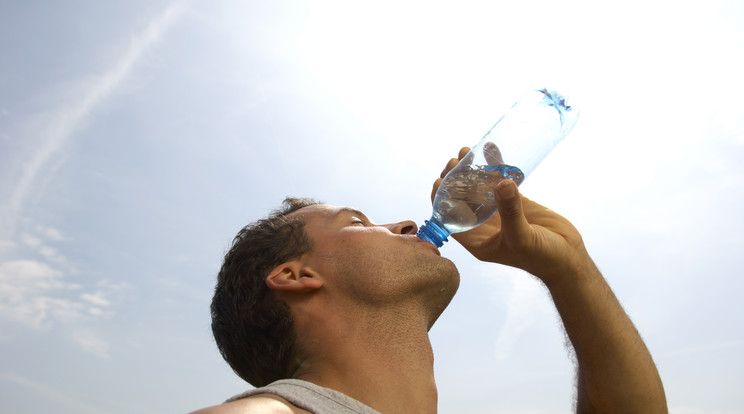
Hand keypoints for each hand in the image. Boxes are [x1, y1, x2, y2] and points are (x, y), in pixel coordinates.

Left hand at [432, 147, 590, 283]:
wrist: (568, 258)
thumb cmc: (541, 258)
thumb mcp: (521, 237)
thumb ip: (511, 211)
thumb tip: (501, 183)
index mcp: (476, 239)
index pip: (449, 218)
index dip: (441, 199)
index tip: (440, 180)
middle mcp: (483, 224)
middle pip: (461, 198)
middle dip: (455, 179)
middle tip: (454, 161)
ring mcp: (499, 211)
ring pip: (479, 187)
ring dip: (471, 169)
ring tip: (466, 151)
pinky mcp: (516, 201)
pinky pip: (500, 180)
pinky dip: (495, 165)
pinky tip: (489, 148)